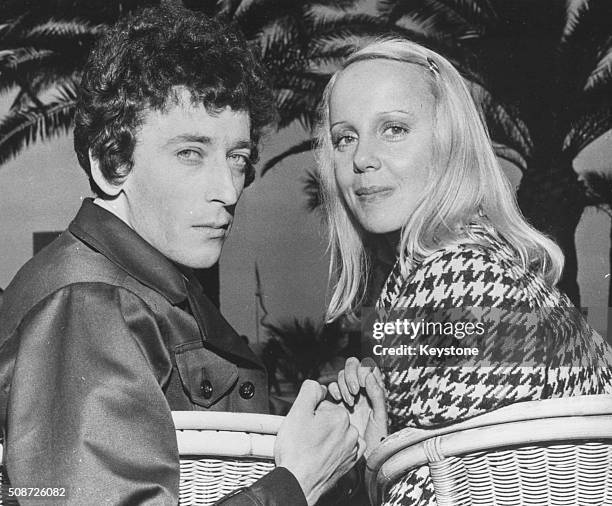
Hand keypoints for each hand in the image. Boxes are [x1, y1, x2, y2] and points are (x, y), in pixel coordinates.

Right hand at [274, 379, 359, 505]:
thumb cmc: (296, 451)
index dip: (311, 412)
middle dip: (319, 424)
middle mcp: (351, 432)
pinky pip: (344, 448)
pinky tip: (322, 455)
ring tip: (312, 448)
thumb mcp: (297, 411)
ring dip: (326, 437)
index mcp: (340, 417)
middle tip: (305, 436)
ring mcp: (352, 449)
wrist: (298, 482)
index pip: (324, 404)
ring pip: (337, 433)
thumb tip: (319, 387)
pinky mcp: (350, 463)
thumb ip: (310, 390)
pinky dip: (335, 449)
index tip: (304, 424)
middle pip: (331, 418)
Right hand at [328, 357, 387, 457]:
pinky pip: (333, 388)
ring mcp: (348, 395)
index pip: (369, 366)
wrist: (360, 458)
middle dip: (351, 375)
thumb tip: (370, 375)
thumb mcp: (380, 417)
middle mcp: (362, 390)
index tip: (363, 385)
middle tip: (354, 392)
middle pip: (353, 366)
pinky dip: (334, 390)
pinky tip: (338, 402)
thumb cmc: (375, 441)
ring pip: (342, 375)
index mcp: (375, 390)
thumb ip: (377, 395)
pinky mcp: (336, 403)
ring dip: (343, 385)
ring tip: (348, 402)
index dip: (364, 370)